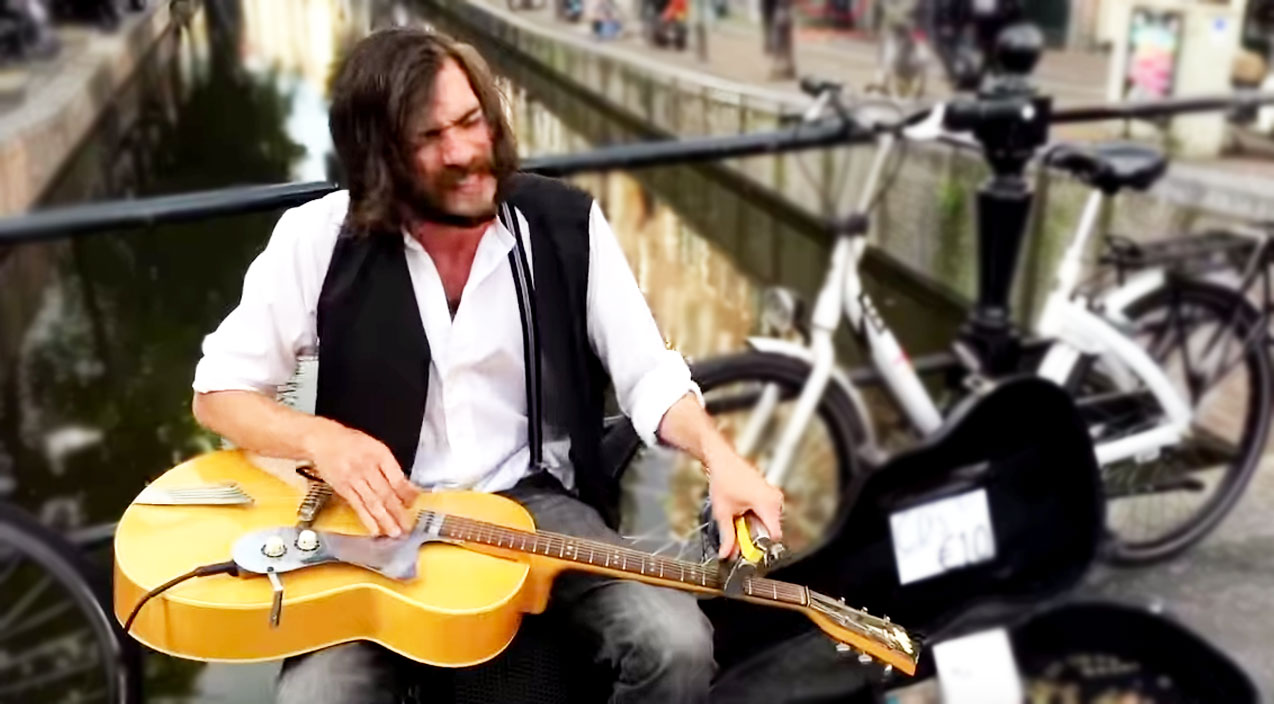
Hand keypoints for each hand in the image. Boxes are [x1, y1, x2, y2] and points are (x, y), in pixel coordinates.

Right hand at [303, 420, 420, 536]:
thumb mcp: (375, 447)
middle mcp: (368, 467)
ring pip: (373, 502)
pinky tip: (374, 529)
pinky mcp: (343, 488)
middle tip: (407, 526)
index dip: (408, 494)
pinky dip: (367, 519)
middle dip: (399, 512)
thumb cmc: (351, 443)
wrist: (323, 440)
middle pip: (386, 493)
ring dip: (385, 519)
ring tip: (394, 531)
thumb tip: (406, 487)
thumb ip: (390, 467)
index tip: (415, 504)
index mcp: (380, 455)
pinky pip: (357, 505)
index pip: (398, 478)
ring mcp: (354, 479)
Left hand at [705, 449, 783, 559]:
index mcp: (767, 504)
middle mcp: (775, 500)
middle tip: (736, 531)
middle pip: (770, 531)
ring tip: (738, 516)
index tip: (747, 549)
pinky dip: (754, 517)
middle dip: (753, 536)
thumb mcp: (723, 513)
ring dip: (753, 526)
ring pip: (768, 523)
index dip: (759, 545)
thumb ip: (727, 537)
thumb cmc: (724, 479)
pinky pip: (767, 514)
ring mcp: (774, 496)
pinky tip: (742, 510)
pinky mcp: (770, 494)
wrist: (722, 459)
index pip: (774, 536)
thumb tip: (727, 554)